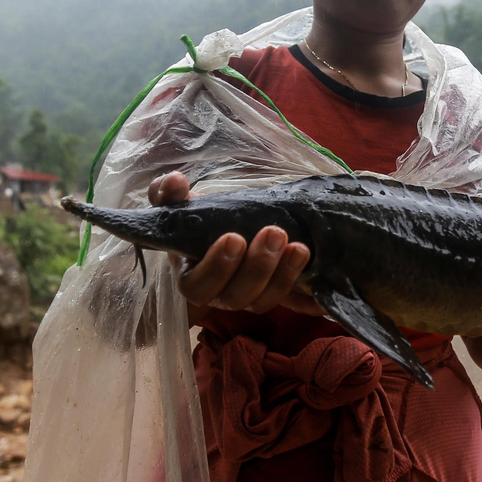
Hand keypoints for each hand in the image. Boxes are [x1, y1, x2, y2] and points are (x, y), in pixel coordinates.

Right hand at [147, 172, 319, 323]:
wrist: (224, 228)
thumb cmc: (198, 221)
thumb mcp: (180, 205)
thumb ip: (169, 194)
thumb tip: (175, 181)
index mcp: (192, 277)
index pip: (199, 286)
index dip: (217, 267)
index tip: (234, 237)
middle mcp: (220, 294)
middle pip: (237, 296)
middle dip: (258, 267)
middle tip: (274, 233)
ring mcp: (249, 296)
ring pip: (265, 300)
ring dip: (284, 275)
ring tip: (299, 246)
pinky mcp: (275, 294)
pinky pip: (290, 300)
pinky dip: (302, 287)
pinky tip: (311, 264)